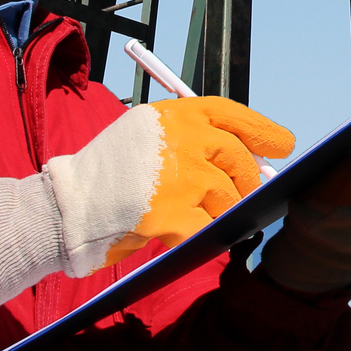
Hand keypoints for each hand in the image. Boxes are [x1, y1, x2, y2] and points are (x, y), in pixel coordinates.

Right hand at [53, 96, 293, 268]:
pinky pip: (209, 229)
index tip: (283, 144)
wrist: (67, 206)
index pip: (230, 114)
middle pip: (237, 159)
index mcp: (174, 115)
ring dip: (222, 213)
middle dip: (247, 181)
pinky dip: (206, 237)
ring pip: (227, 198)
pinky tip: (192, 236)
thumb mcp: (146, 136)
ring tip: (202, 217)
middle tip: (248, 195)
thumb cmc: (108, 174)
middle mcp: (180, 139)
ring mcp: (178, 177)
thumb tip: (246, 156)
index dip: (261, 129)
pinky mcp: (171, 213)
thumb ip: (191, 140)